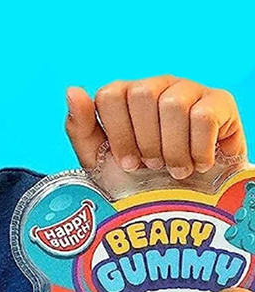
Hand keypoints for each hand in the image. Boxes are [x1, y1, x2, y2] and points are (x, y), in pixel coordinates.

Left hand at [65, 76, 246, 179]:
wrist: (184, 204)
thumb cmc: (137, 181)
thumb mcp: (98, 161)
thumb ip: (80, 128)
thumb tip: (72, 91)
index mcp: (122, 96)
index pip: (109, 95)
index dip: (117, 133)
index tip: (126, 162)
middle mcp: (154, 86)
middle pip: (141, 94)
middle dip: (144, 142)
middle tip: (152, 166)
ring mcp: (187, 90)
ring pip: (173, 104)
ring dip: (172, 149)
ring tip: (175, 169)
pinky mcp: (219, 102)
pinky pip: (204, 116)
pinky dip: (198, 150)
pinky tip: (198, 163)